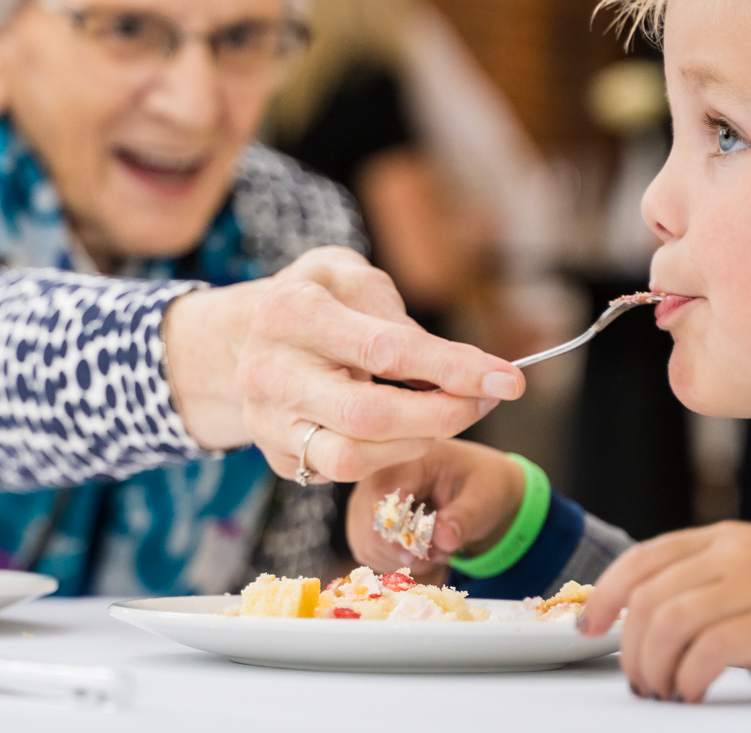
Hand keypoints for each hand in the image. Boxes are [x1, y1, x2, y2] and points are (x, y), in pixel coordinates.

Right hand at [159, 246, 525, 481]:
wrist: (242, 337)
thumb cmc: (316, 300)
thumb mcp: (351, 277)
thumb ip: (396, 314)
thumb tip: (449, 367)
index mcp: (290, 312)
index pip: (385, 349)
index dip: (453, 368)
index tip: (508, 379)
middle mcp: (269, 371)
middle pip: (369, 414)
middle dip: (443, 415)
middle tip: (487, 402)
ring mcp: (267, 422)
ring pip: (352, 457)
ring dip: (418, 441)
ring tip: (447, 413)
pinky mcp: (276, 457)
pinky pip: (340, 473)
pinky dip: (388, 455)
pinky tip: (409, 430)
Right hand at [346, 440, 524, 576]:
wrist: (475, 486)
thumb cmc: (480, 484)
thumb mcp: (484, 497)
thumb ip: (464, 518)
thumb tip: (443, 538)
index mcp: (406, 457)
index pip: (382, 496)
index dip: (400, 532)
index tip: (430, 551)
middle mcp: (375, 474)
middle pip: (370, 527)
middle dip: (408, 552)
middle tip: (443, 554)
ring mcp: (364, 501)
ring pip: (369, 546)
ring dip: (406, 561)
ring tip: (438, 552)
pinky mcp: (363, 524)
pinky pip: (370, 554)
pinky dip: (398, 563)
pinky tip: (423, 553)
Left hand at [578, 522, 750, 701]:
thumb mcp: (740, 565)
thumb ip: (693, 578)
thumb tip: (631, 616)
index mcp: (715, 538)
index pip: (642, 559)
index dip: (606, 594)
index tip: (589, 626)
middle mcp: (729, 555)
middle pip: (649, 597)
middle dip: (629, 645)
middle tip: (636, 677)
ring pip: (670, 622)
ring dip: (653, 665)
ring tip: (660, 689)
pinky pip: (709, 651)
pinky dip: (687, 677)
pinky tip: (689, 692)